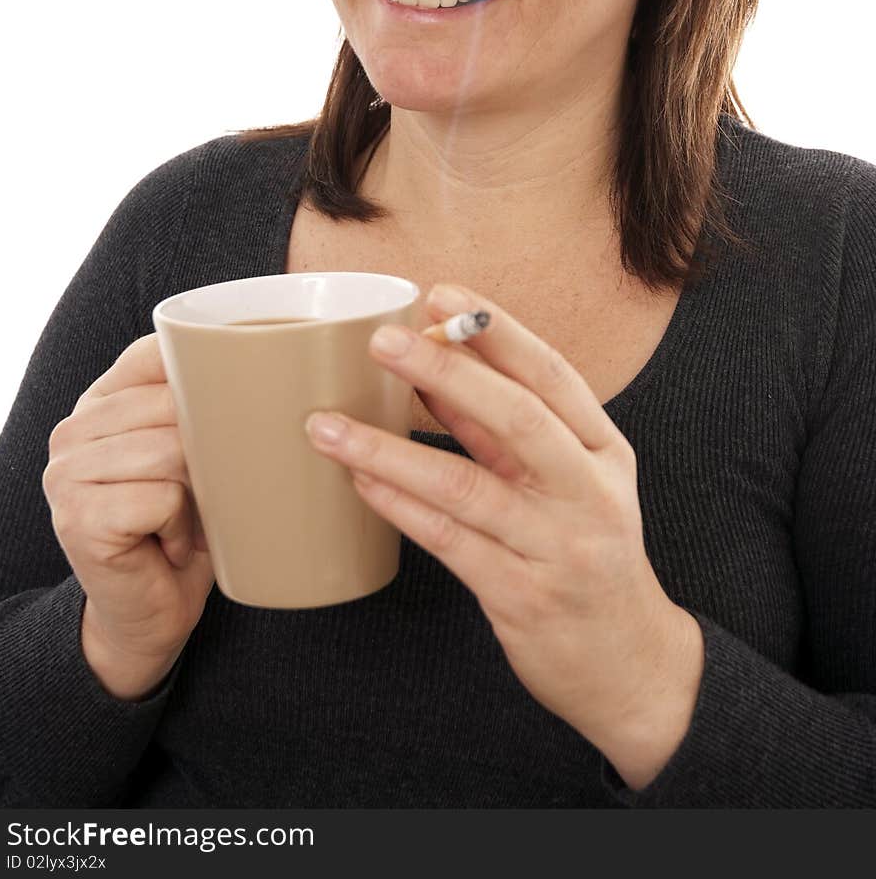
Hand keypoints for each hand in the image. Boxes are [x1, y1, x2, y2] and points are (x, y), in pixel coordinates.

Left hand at [304, 282, 698, 755]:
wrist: (628, 665)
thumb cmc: (587, 555)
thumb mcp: (570, 481)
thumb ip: (508, 431)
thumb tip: (438, 364)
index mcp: (605, 451)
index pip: (553, 375)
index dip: (497, 331)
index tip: (442, 294)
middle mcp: (589, 493)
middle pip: (518, 418)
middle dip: (448, 372)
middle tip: (383, 341)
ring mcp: (558, 548)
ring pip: (467, 486)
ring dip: (390, 451)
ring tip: (329, 425)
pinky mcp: (522, 598)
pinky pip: (449, 543)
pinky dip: (400, 507)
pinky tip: (359, 481)